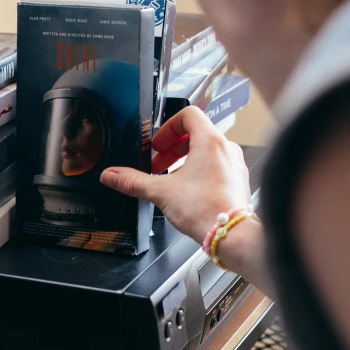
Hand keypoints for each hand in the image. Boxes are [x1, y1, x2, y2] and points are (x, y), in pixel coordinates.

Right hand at [100, 106, 250, 245]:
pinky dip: (200, 171)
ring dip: (185, 160)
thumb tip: (111, 175)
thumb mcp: (160, 191)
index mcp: (210, 141)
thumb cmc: (206, 209)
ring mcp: (234, 164)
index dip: (168, 127)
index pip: (188, 114)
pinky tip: (187, 190)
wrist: (231, 235)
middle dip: (172, 148)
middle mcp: (226, 148)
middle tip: (159, 163)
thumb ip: (133, 181)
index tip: (158, 144)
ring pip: (207, 151)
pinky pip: (217, 166)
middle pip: (196, 134)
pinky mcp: (237, 181)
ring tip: (171, 178)